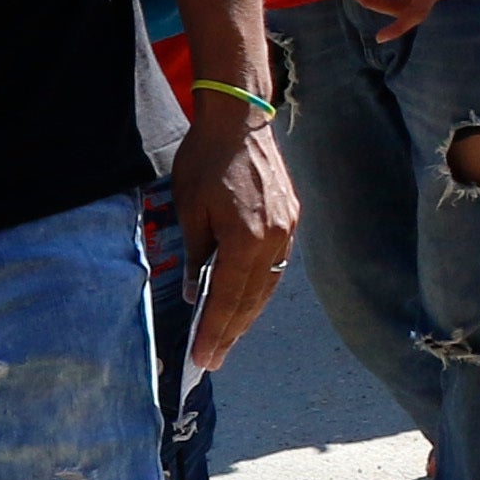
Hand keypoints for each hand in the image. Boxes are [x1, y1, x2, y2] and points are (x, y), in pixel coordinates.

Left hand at [167, 89, 294, 376]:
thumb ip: (194, 255)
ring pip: (267, 286)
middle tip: (214, 359)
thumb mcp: (188, 209)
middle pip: (252, 299)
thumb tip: (194, 292)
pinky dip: (259, 288)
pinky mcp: (291, 219)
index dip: (214, 331)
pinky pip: (275, 266)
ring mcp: (287, 231)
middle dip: (231, 332)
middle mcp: (273, 241)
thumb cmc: (205, 160)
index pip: (228, 299)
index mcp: (245, 239)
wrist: (239, 119)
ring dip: (247, 314)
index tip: (203, 359)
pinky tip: (246, 300)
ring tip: (229, 337)